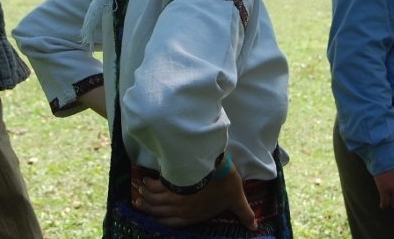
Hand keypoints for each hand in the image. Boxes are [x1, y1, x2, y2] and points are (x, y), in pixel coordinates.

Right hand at [134, 162, 256, 229]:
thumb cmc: (224, 185)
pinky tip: (144, 180)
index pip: (174, 223)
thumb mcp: (237, 200)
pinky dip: (148, 185)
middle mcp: (181, 208)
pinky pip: (155, 186)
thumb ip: (244, 213)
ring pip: (154, 199)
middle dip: (149, 209)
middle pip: (159, 211)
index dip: (163, 221)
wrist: (213, 168)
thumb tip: (255, 225)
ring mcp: (173, 196)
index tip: (154, 218)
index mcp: (194, 215)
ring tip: (139, 193)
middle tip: (139, 204)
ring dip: (145, 197)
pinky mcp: (170, 182)